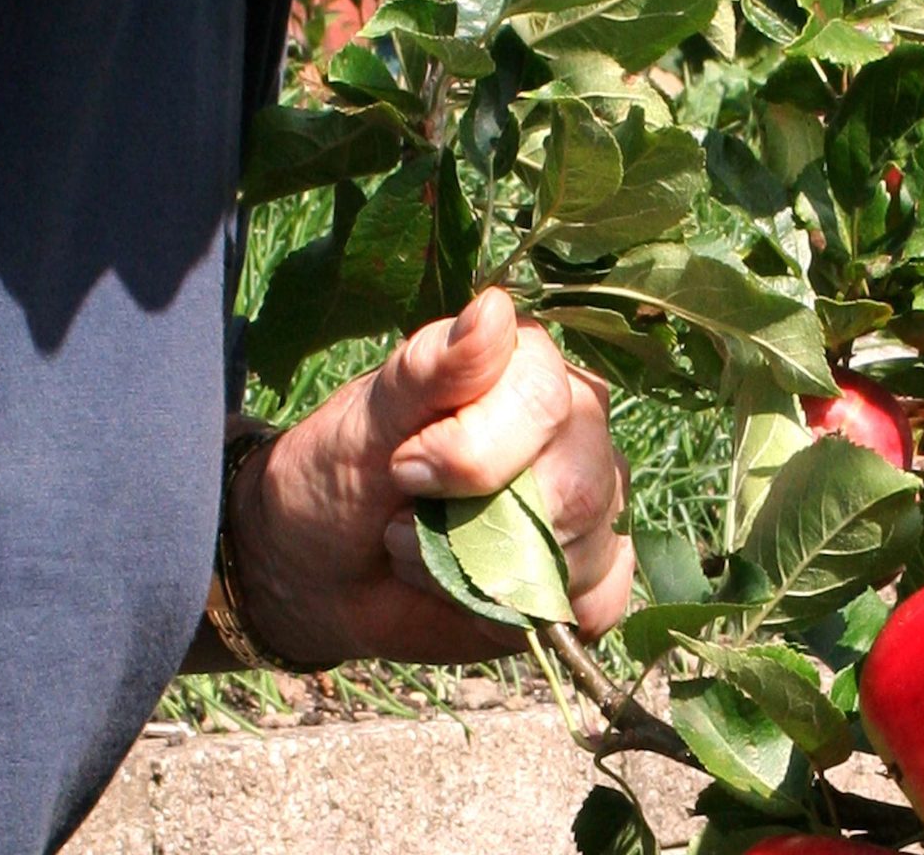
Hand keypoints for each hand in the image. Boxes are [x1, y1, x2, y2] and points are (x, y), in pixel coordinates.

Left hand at [231, 287, 633, 665]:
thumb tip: (495, 308)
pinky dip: (526, 615)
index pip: (543, 403)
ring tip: (433, 553)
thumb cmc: (343, 472)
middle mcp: (580, 423)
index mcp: (529, 363)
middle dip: (471, 528)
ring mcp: (597, 496)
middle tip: (407, 519)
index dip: (469, 454)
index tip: (403, 468)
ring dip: (484, 577)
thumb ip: (431, 367)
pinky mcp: (598, 571)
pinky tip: (479, 594)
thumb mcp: (370, 418)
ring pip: (578, 553)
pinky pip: (597, 604)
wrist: (325, 566)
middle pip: (573, 486)